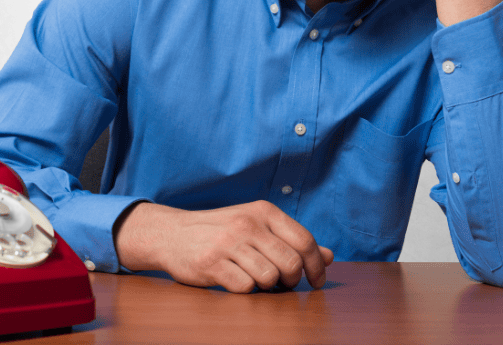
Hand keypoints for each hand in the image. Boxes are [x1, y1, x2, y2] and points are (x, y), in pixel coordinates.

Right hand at [113, 201, 333, 292]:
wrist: (173, 233)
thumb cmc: (221, 231)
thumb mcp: (257, 227)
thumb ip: (291, 240)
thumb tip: (329, 256)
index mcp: (263, 211)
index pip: (304, 241)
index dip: (316, 266)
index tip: (315, 282)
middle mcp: (248, 223)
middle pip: (290, 264)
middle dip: (290, 281)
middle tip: (280, 284)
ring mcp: (229, 243)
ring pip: (269, 278)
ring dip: (266, 287)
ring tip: (255, 280)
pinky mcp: (212, 263)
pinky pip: (245, 288)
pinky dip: (245, 290)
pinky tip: (235, 280)